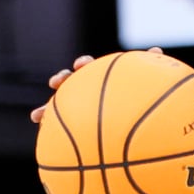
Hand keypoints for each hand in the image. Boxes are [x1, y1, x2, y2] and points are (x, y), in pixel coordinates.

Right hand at [30, 48, 161, 122]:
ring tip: (36, 116)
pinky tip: (48, 144)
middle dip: (61, 80)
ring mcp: (79, 108)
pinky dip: (53, 134)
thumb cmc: (142, 102)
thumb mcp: (146, 86)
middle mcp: (86, 91)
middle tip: (56, 82)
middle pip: (69, 82)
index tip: (81, 66)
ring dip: (46, 109)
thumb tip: (156, 50)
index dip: (83, 65)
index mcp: (100, 79)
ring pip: (59, 107)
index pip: (89, 67)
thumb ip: (149, 69)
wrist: (137, 123)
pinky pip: (62, 132)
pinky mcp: (76, 126)